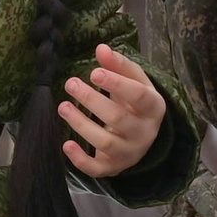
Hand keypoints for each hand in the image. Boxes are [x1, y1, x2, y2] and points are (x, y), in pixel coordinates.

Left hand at [58, 44, 165, 179]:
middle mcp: (144, 133)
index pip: (138, 96)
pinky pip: (97, 169)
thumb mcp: (134, 81)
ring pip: (105, 143)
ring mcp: (129, 152)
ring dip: (81, 125)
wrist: (143, 135)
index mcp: (153, 107)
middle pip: (118, 118)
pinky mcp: (113, 167)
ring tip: (63, 106)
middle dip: (92, 101)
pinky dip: (80, 160)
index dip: (116, 84)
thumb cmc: (136, 102)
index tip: (94, 72)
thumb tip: (101, 48)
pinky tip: (66, 144)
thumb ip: (118, 65)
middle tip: (71, 83)